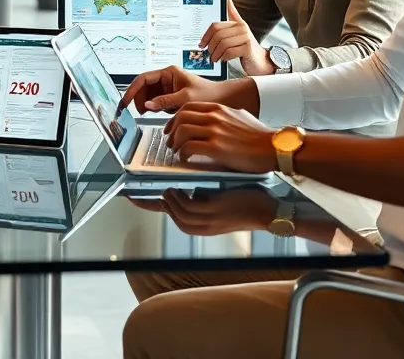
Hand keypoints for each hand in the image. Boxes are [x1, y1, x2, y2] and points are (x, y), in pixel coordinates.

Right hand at [119, 65, 214, 112]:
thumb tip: (147, 106)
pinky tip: (162, 113)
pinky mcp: (170, 97)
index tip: (125, 101)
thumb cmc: (209, 94)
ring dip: (148, 105)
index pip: (143, 78)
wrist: (223, 100)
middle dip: (140, 100)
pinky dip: (155, 109)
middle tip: (140, 112)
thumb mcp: (185, 99)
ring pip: (148, 96)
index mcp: (169, 73)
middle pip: (143, 88)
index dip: (132, 90)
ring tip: (154, 113)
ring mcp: (168, 88)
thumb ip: (165, 102)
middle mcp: (166, 78)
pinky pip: (156, 102)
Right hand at [127, 186, 276, 236]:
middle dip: (151, 203)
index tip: (133, 197)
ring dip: (167, 199)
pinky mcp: (214, 213)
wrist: (269, 210)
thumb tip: (186, 178)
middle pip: (169, 214)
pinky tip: (177, 187)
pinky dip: (179, 198)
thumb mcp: (218, 199)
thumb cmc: (246, 202)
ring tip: (164, 186)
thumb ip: (201, 192)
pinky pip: (188, 206)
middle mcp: (201, 225)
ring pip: (176, 212)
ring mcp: (207, 221)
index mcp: (201, 223)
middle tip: (139, 190)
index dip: (150, 205)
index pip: (170, 214)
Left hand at [164, 102, 276, 173]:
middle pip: (181, 117)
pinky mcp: (216, 147)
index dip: (175, 118)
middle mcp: (214, 117)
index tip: (171, 128)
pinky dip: (183, 154)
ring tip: (176, 151)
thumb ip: (224, 116)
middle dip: (171, 130)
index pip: (187, 107)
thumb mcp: (240, 117)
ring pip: (182, 131)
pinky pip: (189, 147)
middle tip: (170, 142)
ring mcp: (215, 131)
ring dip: (175, 143)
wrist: (273, 147)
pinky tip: (185, 159)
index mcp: (219, 108)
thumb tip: (215, 120)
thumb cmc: (259, 136)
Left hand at [199, 0, 272, 74]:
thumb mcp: (237, 30)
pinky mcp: (248, 48)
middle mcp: (242, 28)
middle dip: (211, 46)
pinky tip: (224, 59)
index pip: (216, 26)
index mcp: (237, 23)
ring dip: (216, 54)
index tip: (202, 44)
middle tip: (209, 54)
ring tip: (216, 58)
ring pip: (223, 44)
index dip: (206, 36)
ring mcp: (246, 38)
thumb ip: (232, 14)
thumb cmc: (245, 46)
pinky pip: (229, 52)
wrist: (260, 61)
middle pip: (218, 35)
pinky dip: (224, 57)